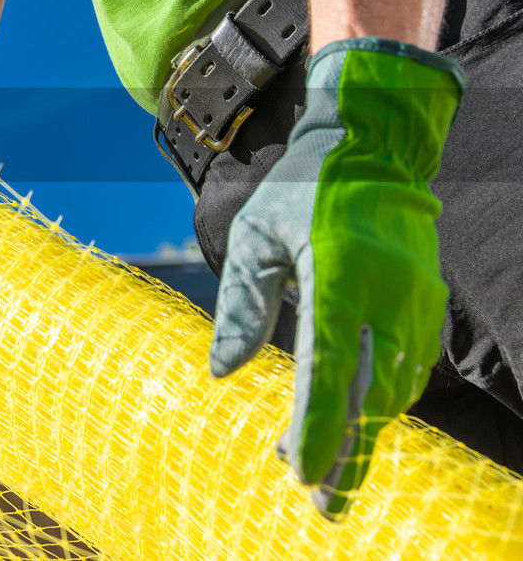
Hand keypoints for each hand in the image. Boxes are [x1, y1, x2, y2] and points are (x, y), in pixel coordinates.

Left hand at [208, 38, 462, 518]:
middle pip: (368, 390)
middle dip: (346, 450)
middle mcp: (386, 291)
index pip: (327, 364)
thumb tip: (222, 374)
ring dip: (361, 431)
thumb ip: (240, 304)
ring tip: (323, 471)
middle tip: (321, 502)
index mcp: (339, 271)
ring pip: (393, 386)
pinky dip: (379, 401)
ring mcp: (414, 298)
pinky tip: (351, 423)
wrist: (372, 145)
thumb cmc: (300, 188)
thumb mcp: (254, 236)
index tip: (301, 469)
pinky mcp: (425, 301)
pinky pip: (407, 366)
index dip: (317, 424)